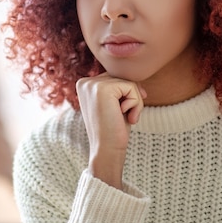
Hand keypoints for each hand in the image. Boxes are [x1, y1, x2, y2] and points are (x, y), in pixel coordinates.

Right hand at [76, 73, 146, 189]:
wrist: (107, 151)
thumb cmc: (114, 129)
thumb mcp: (115, 102)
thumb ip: (119, 85)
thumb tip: (135, 71)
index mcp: (85, 84)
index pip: (116, 77)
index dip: (128, 92)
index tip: (127, 110)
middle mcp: (86, 82)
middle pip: (122, 77)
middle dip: (132, 96)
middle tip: (128, 116)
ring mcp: (92, 85)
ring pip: (129, 82)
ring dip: (135, 101)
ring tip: (128, 117)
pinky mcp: (102, 89)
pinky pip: (131, 87)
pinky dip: (136, 104)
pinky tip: (127, 117)